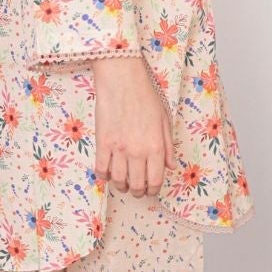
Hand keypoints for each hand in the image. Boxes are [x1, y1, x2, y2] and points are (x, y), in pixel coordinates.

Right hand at [92, 55, 177, 196]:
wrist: (122, 80)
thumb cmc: (145, 96)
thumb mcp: (164, 119)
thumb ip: (168, 146)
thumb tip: (170, 166)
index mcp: (156, 147)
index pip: (155, 180)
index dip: (153, 190)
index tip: (151, 190)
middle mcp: (138, 152)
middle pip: (137, 185)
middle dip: (138, 192)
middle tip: (136, 189)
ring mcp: (118, 149)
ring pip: (118, 181)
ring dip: (121, 186)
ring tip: (123, 183)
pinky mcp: (102, 143)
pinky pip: (101, 169)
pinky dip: (104, 175)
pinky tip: (108, 171)